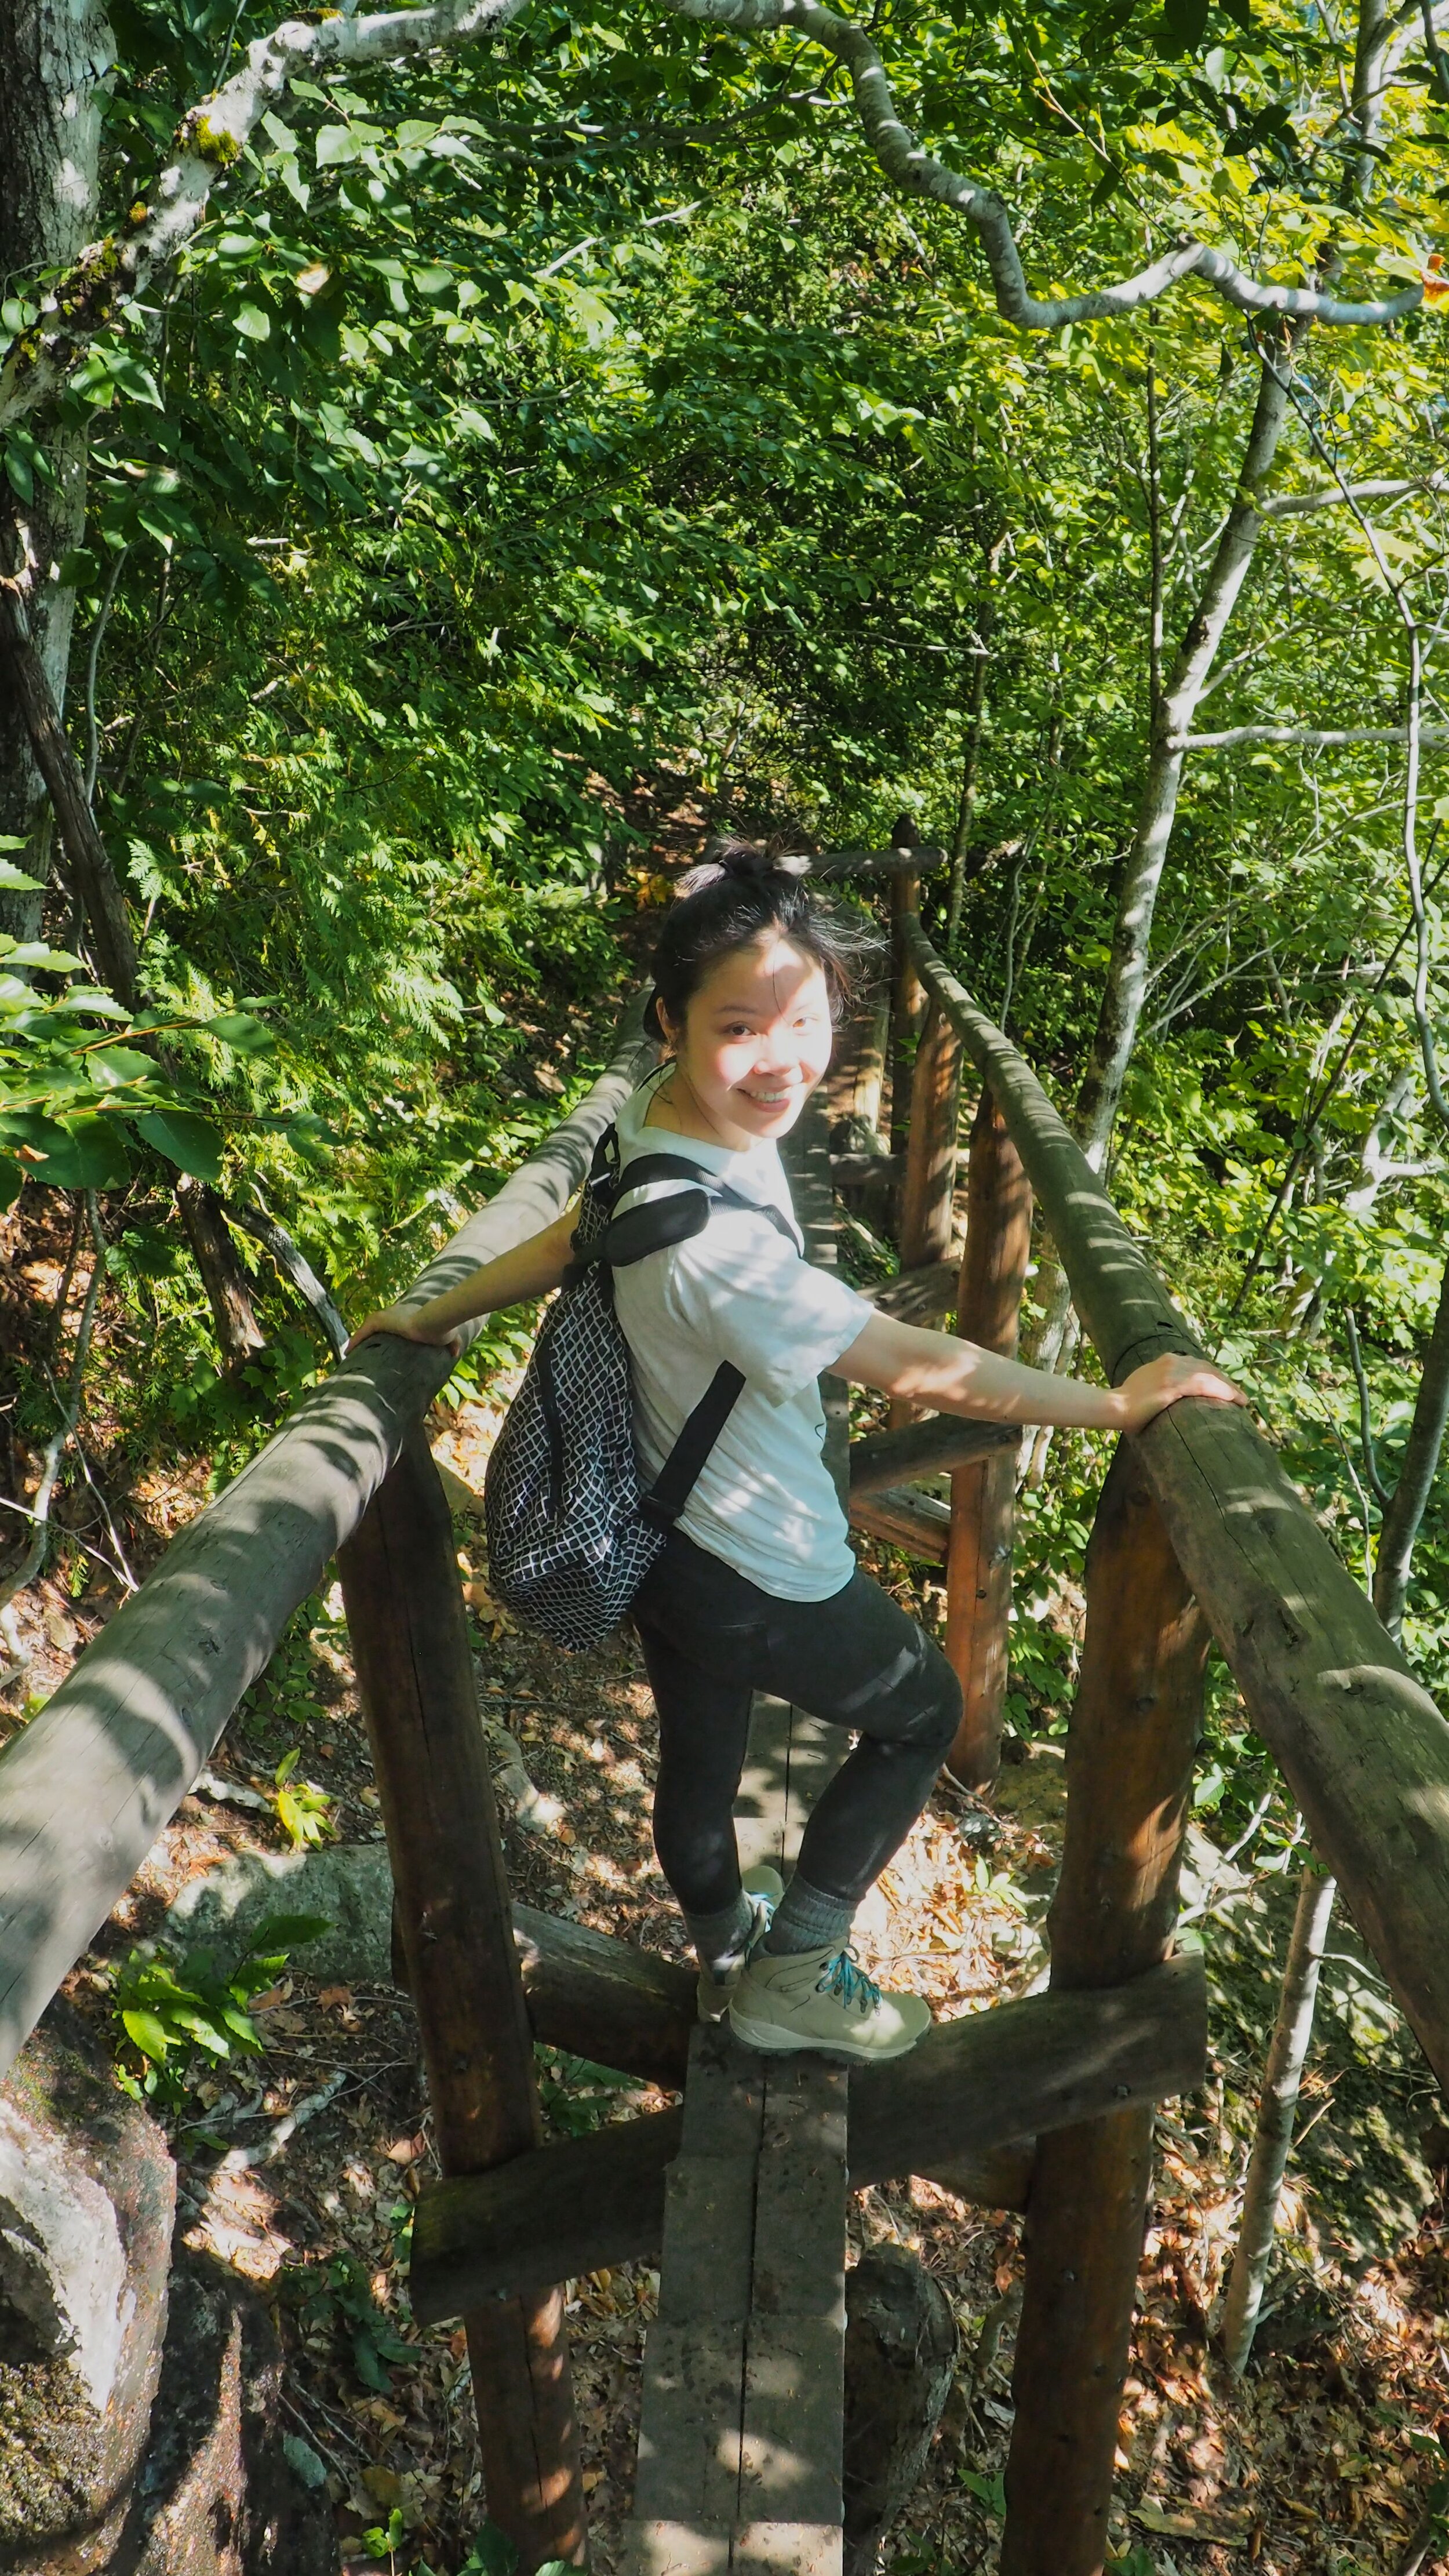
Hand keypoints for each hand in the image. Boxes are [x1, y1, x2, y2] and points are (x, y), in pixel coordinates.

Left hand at [346, 1305, 460, 1355]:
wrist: (435, 1321)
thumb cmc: (442, 1327)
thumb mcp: (448, 1337)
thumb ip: (453, 1343)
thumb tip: (456, 1353)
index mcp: (410, 1313)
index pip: (396, 1322)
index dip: (389, 1332)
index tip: (386, 1342)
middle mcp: (396, 1311)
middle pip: (379, 1324)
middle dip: (371, 1335)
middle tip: (366, 1348)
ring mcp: (387, 1315)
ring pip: (368, 1329)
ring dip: (359, 1339)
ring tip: (351, 1352)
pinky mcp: (380, 1321)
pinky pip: (362, 1333)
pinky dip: (355, 1342)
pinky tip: (347, 1352)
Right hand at [1117, 1350, 1244, 1432]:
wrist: (1113, 1407)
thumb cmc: (1126, 1405)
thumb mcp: (1146, 1388)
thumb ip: (1161, 1388)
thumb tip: (1169, 1400)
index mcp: (1165, 1361)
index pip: (1197, 1365)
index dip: (1215, 1376)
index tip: (1226, 1387)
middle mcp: (1171, 1362)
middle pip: (1207, 1368)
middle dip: (1225, 1381)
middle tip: (1239, 1395)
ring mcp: (1173, 1372)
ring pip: (1210, 1376)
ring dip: (1229, 1387)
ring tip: (1241, 1399)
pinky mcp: (1173, 1386)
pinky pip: (1205, 1386)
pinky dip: (1222, 1391)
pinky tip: (1234, 1400)